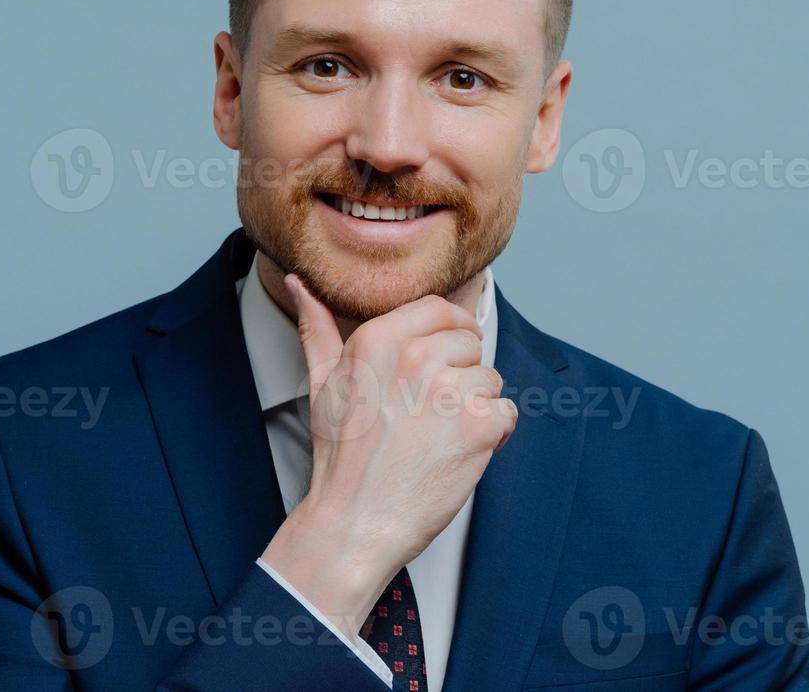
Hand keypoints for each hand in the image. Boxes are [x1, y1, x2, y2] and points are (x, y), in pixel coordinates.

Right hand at [259, 273, 516, 633]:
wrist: (355, 522)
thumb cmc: (340, 456)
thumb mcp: (321, 383)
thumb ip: (317, 327)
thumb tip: (302, 285)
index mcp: (379, 339)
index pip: (441, 309)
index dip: (449, 332)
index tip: (444, 356)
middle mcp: (417, 356)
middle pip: (470, 342)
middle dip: (460, 373)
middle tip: (430, 412)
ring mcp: (451, 391)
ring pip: (489, 378)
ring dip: (475, 407)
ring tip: (439, 436)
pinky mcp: (479, 426)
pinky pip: (506, 413)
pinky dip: (492, 436)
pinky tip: (458, 452)